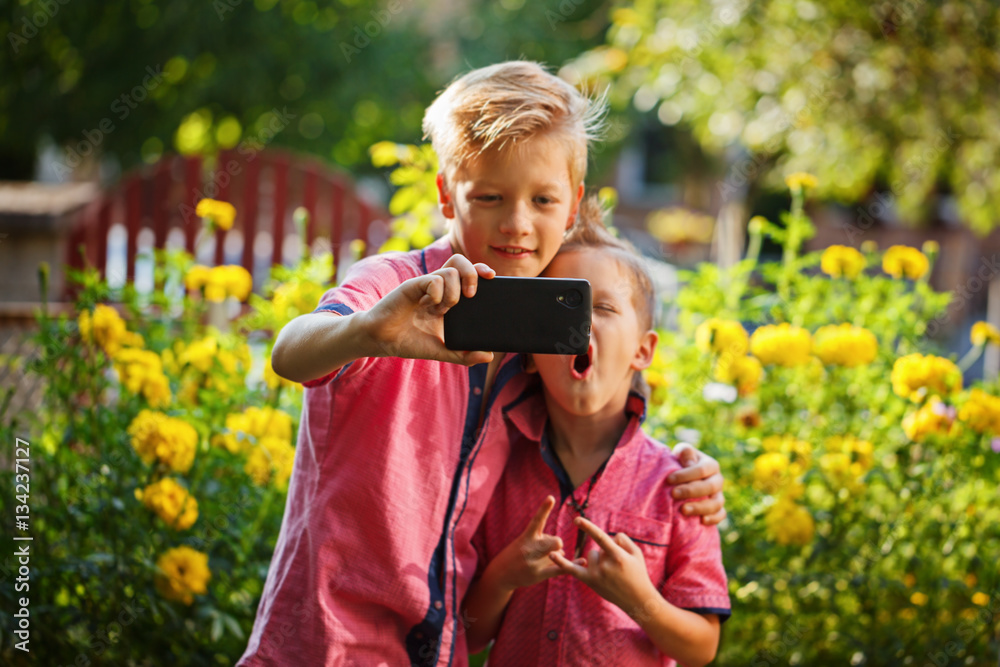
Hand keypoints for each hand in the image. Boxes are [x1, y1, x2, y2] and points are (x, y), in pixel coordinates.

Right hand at [363, 254, 494, 364]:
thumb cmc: (409, 341)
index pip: (467, 274)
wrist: (381, 340)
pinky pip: (433, 280)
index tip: (492, 277)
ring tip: (443, 310)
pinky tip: (430, 306)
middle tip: (471, 295)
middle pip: (460, 263)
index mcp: (447, 298)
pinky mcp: (412, 286)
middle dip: (472, 274)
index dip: (480, 271)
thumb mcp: (442, 351)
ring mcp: (425, 286)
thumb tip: (489, 356)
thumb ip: (464, 355)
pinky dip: (437, 293)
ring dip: (453, 293)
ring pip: (450, 272)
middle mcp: (437, 288)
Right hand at [489, 496, 573, 591]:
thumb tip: (563, 549)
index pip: (537, 520)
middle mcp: (529, 548)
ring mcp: (534, 563)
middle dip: (557, 543)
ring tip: (542, 560)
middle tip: (554, 547)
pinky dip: (572, 565)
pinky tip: (582, 561)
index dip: (544, 509)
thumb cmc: (515, 553)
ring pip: (558, 554)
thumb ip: (544, 541)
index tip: (551, 497)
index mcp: (526, 537)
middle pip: (555, 542)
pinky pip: (559, 569)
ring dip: (557, 556)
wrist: (501, 574)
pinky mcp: (539, 575)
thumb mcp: (524, 541)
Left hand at [549, 516, 656, 614]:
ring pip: (591, 555)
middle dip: (607, 553)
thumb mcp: (636, 553)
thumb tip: (608, 537)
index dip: (587, 528)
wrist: (637, 599)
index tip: (576, 519)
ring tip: (611, 573)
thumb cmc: (638, 573)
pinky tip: (551, 555)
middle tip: (618, 567)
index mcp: (617, 556)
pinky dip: (561, 563)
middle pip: (597, 548)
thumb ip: (622, 539)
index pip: (599, 538)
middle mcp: (604, 566)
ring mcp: (596, 574)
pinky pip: (573, 570)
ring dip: (599, 559)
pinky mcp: (590, 581)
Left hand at [667, 443, 726, 525]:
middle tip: (674, 494)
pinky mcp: (718, 509)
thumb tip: (690, 463)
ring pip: (716, 503)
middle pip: (709, 487)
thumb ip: (685, 452)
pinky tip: (701, 521)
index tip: (669, 479)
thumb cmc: (681, 463)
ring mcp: (719, 495)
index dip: (686, 475)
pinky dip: (713, 519)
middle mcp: (718, 480)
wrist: (684, 479)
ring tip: (683, 510)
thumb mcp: (681, 452)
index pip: (701, 470)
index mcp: (711, 465)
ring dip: (700, 507)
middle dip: (691, 491)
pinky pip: (720, 515)